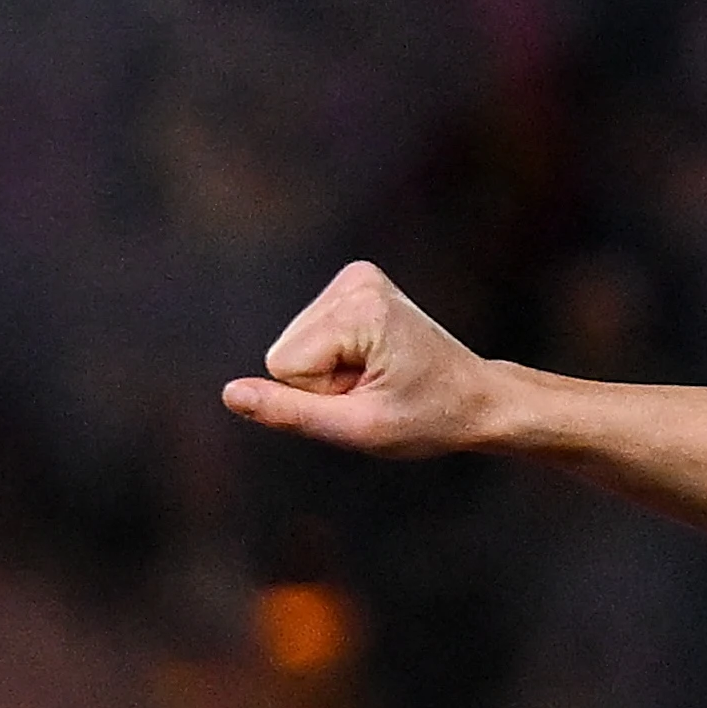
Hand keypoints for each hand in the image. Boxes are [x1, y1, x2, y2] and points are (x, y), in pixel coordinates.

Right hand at [222, 262, 509, 455]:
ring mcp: (356, 279)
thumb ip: (288, 411)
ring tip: (378, 374)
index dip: (321, 394)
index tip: (368, 392)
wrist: (475, 398)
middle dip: (324, 382)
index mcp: (361, 308)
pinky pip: (306, 338)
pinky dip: (335, 359)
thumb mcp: (355, 428)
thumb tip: (230, 394)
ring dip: (331, 373)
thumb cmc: (427, 417)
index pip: (284, 366)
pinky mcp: (353, 286)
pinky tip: (375, 359)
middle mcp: (357, 281)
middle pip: (286, 353)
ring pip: (293, 347)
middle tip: (375, 386)